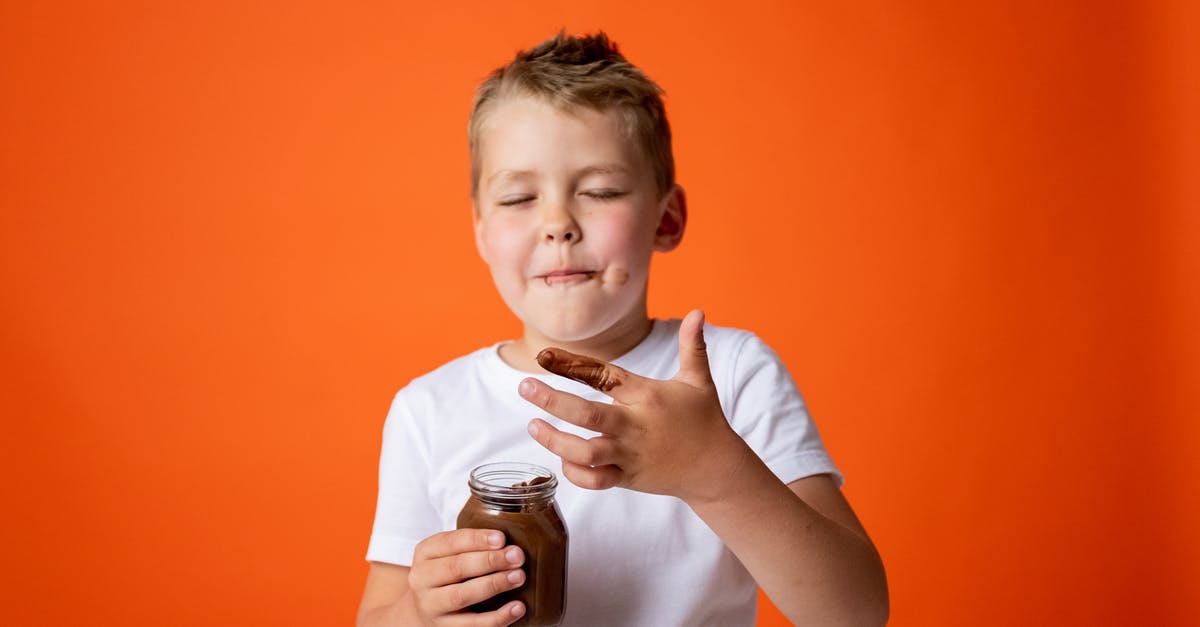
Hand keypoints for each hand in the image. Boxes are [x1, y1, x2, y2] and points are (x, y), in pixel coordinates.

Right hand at [405, 529, 526, 625]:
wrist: (420, 611)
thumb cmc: (444, 576)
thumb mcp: (447, 554)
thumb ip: (470, 546)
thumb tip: (510, 542)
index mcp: (425, 553)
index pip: (450, 542)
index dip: (477, 539)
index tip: (502, 538)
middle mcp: (422, 579)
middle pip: (456, 568)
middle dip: (489, 560)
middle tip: (517, 556)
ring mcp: (431, 606)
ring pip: (461, 595)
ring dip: (493, 584)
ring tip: (518, 577)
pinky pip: (472, 625)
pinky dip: (498, 617)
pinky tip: (517, 607)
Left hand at [518, 309, 750, 502]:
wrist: (716, 469)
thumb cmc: (704, 420)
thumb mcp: (699, 380)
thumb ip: (692, 345)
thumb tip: (699, 311)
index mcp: (647, 396)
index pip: (604, 376)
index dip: (573, 365)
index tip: (544, 356)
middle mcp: (635, 426)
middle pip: (588, 415)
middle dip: (552, 401)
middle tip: (524, 387)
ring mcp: (630, 455)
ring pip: (585, 452)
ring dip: (554, 440)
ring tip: (533, 425)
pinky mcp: (627, 478)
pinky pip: (595, 479)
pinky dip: (574, 472)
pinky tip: (560, 456)